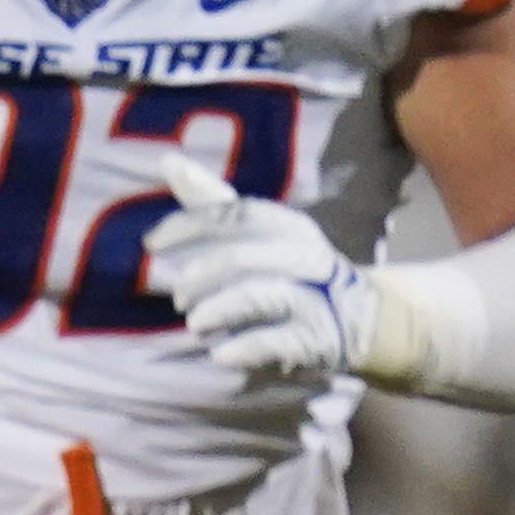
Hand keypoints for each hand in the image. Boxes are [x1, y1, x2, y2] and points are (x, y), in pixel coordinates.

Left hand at [154, 154, 372, 380]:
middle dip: (199, 278)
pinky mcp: (317, 338)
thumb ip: (212, 202)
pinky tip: (220, 355)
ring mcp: (315, 297)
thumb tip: (168, 159)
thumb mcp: (257, 231)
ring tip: (196, 324)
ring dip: (216, 311)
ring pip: (259, 296)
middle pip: (241, 258)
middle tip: (179, 300)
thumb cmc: (291, 268)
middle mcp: (304, 255)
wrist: (363, 316)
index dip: (189, 226)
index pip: (235, 215)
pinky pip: (275, 341)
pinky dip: (242, 348)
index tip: (150, 244)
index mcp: (287, 226)